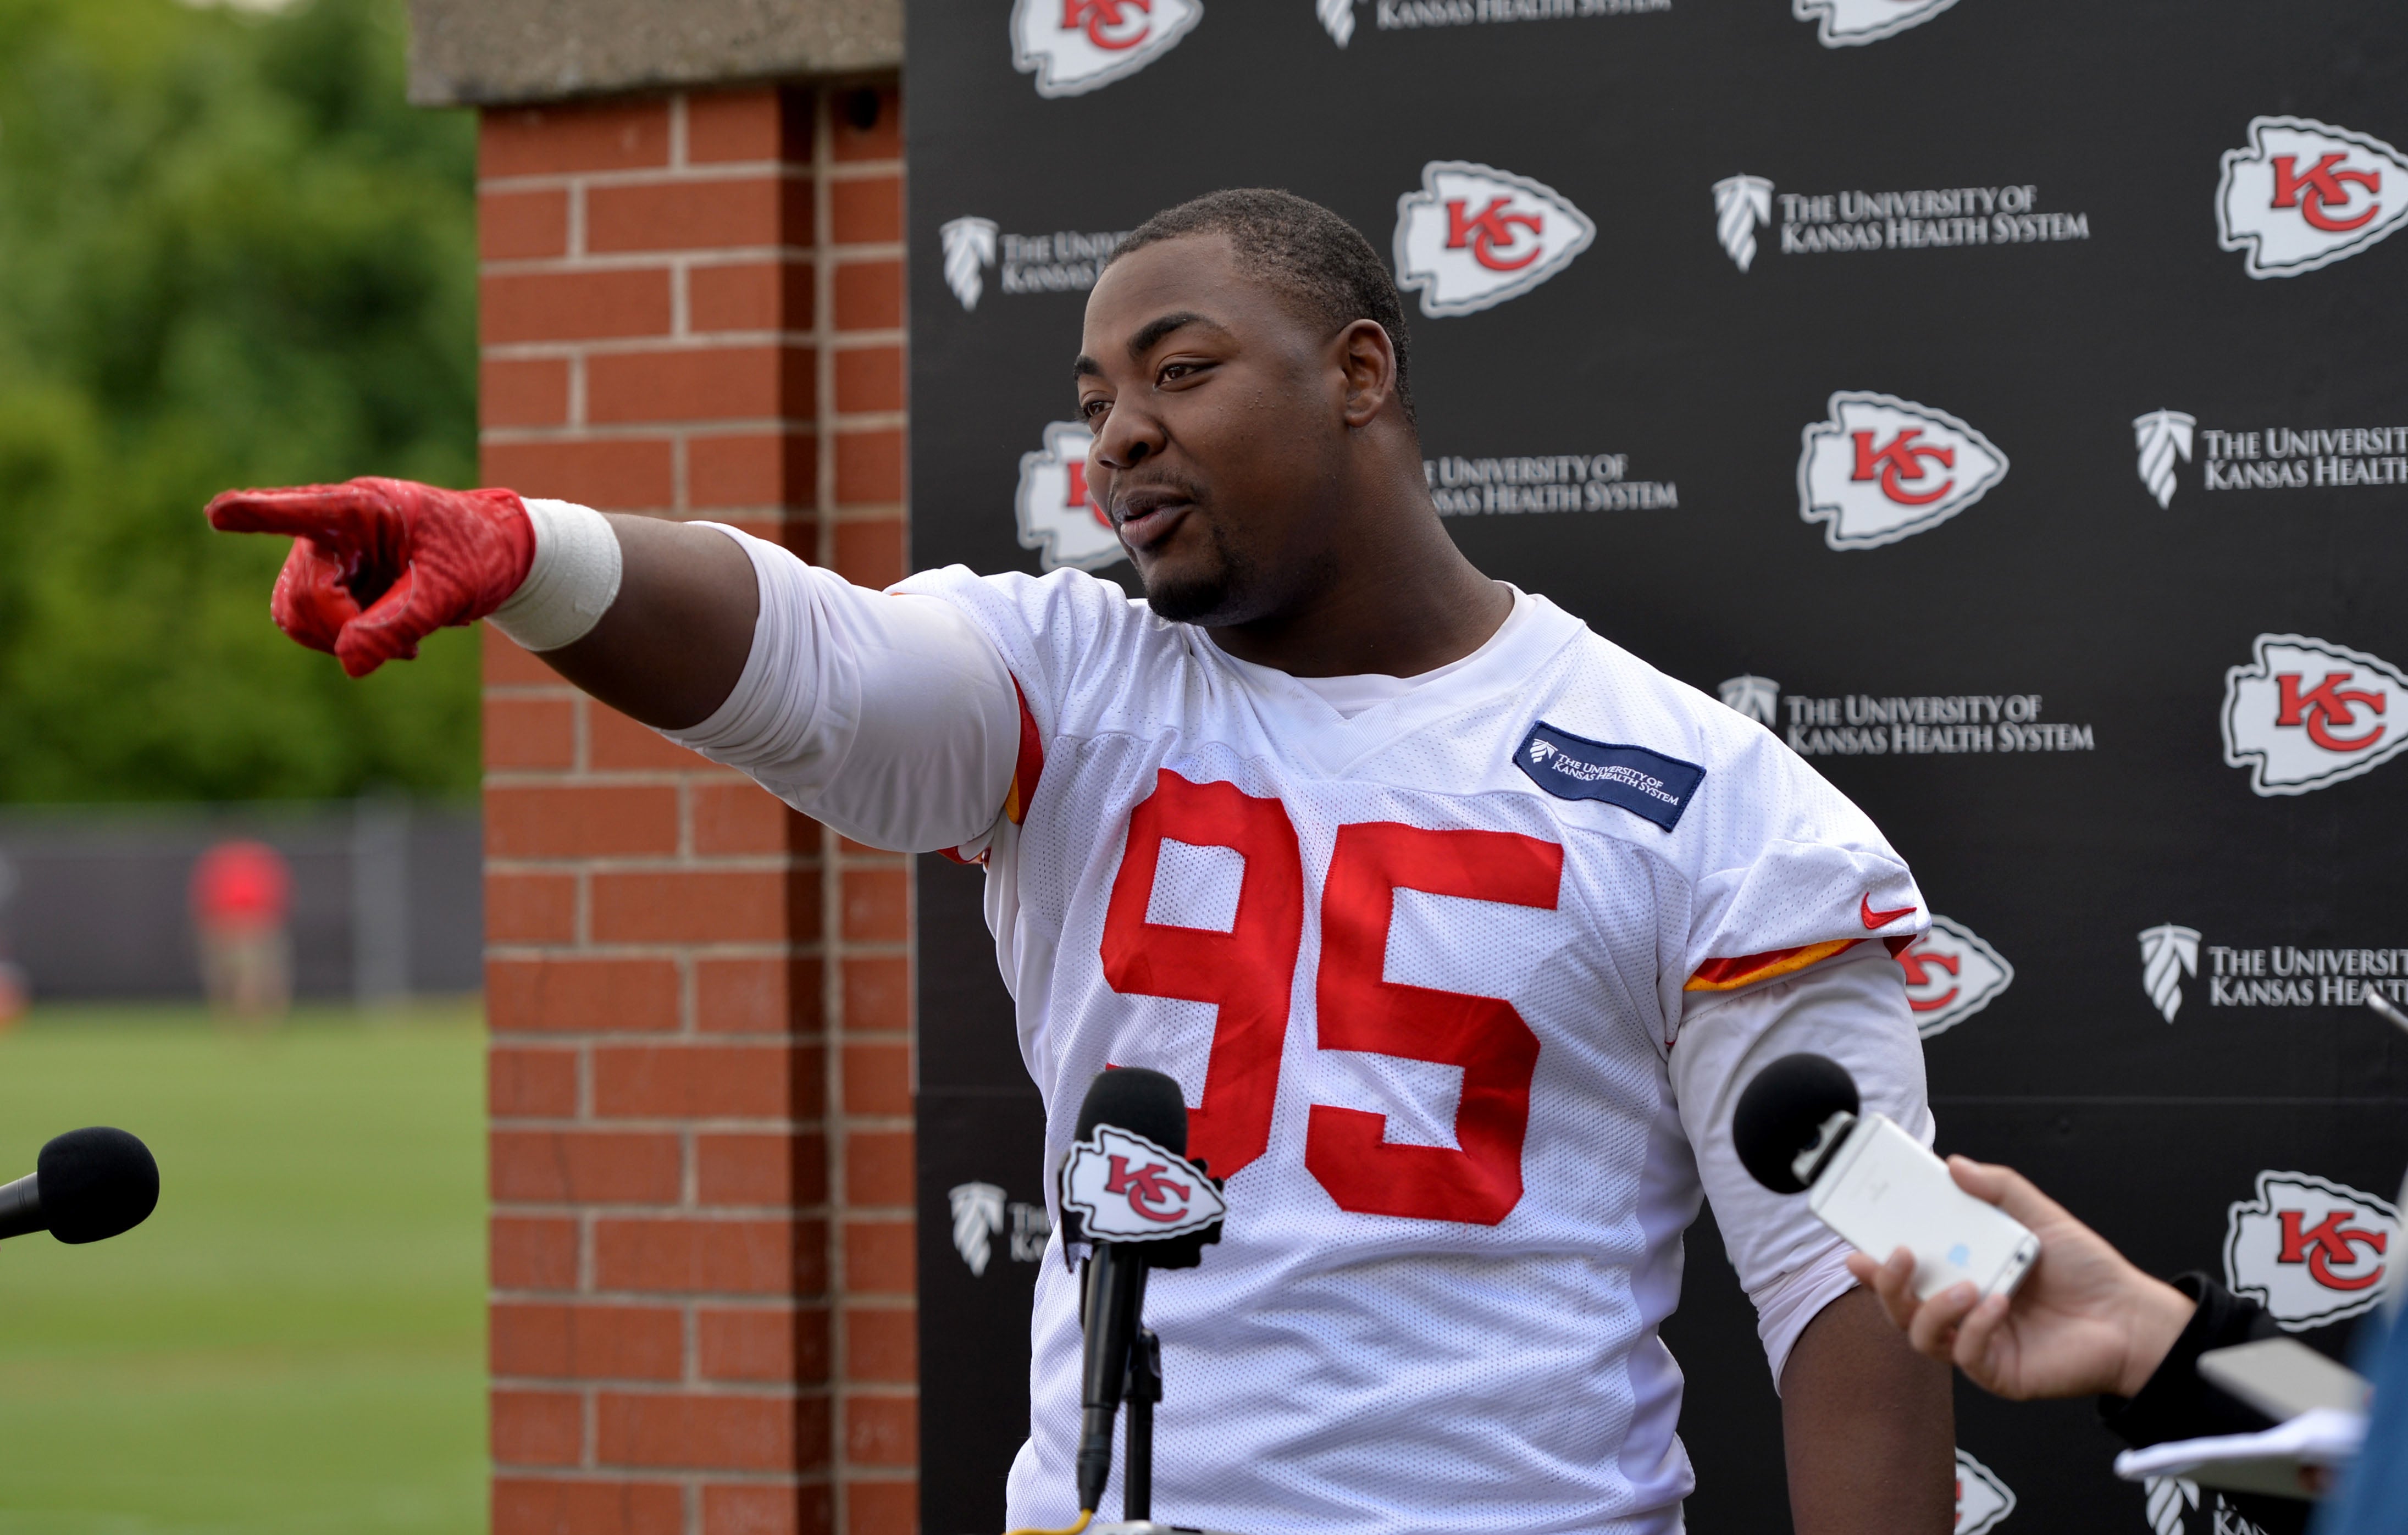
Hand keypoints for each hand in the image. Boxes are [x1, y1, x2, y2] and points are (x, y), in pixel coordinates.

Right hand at [206, 477, 533, 676]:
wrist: (497, 555)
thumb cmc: (477, 554)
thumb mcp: (451, 589)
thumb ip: (402, 621)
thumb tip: (349, 664)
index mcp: (360, 509)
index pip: (301, 510)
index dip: (258, 514)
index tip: (218, 513)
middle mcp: (331, 530)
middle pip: (299, 594)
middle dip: (341, 632)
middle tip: (406, 649)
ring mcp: (327, 557)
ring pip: (298, 616)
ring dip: (344, 642)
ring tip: (406, 647)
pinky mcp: (332, 582)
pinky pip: (317, 626)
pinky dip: (351, 644)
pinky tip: (399, 644)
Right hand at [1842, 1156, 2195, 1400]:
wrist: (2131, 1316)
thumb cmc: (2087, 1270)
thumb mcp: (2039, 1216)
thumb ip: (1998, 1187)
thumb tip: (1954, 1163)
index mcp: (1962, 1273)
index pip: (1905, 1272)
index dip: (1875, 1263)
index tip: (1856, 1246)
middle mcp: (1961, 1310)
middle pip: (1899, 1307)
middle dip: (1887, 1285)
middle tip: (1899, 1256)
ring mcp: (1976, 1343)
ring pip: (1921, 1336)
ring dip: (1931, 1308)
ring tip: (1965, 1285)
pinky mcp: (1997, 1371)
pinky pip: (1965, 1355)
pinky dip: (1974, 1327)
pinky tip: (1997, 1305)